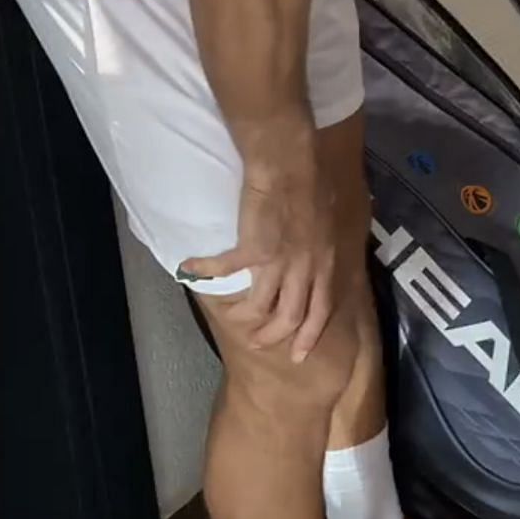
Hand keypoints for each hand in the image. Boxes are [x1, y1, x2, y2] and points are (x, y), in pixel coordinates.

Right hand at [179, 155, 343, 363]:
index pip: (320, 311)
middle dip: (272, 337)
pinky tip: (190, 269)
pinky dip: (205, 273)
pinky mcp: (251, 251)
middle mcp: (304, 270)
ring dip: (242, 318)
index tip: (298, 355)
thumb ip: (323, 242)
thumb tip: (321, 248)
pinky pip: (224, 272)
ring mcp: (278, 263)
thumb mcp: (329, 220)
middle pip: (289, 319)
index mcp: (324, 263)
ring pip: (259, 308)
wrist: (290, 163)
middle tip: (257, 343)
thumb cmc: (312, 182)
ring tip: (230, 319)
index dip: (308, 336)